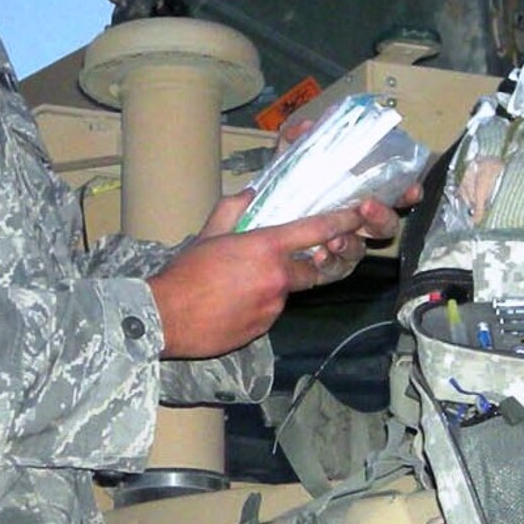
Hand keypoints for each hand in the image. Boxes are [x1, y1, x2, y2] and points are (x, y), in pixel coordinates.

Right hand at [147, 195, 381, 357]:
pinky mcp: (264, 328)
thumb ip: (234, 210)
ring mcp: (273, 307)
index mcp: (266, 248)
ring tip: (237, 286)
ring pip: (287, 292)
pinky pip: (271, 312)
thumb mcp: (209, 235)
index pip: (316, 231)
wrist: (165, 318)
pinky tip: (233, 304)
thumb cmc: (185, 274)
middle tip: (277, 261)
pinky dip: (260, 305)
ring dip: (273, 286)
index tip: (358, 215)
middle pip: (312, 269)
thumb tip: (251, 194)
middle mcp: (277, 278)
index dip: (341, 221)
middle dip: (305, 263)